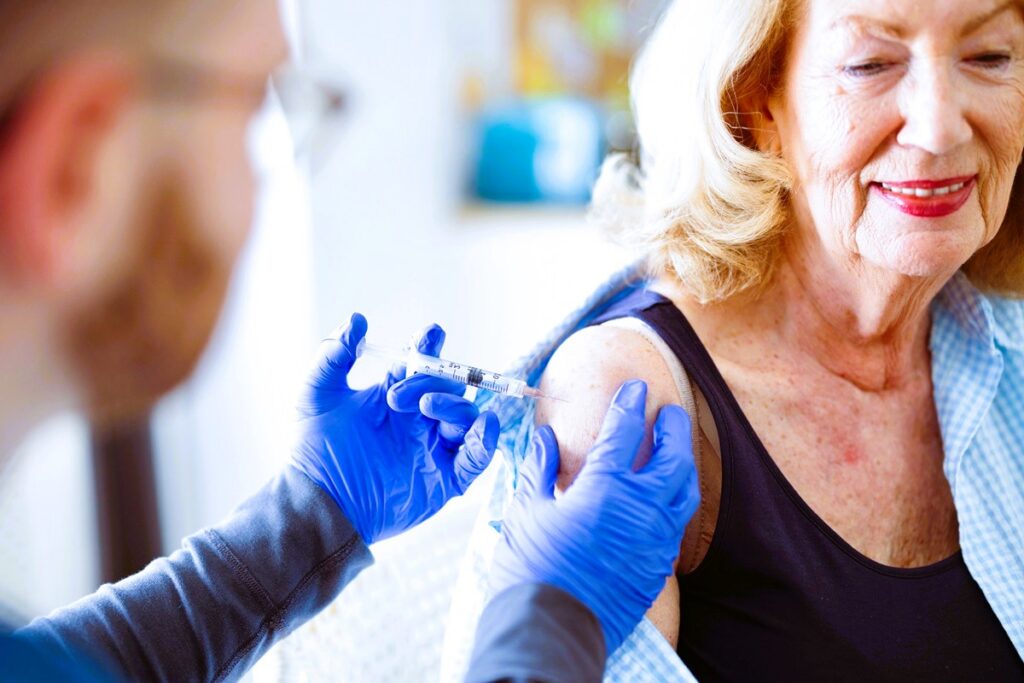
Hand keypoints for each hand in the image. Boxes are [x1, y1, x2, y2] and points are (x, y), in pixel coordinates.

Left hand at [290, 313, 499, 544]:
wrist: (318, 501)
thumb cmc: (314, 451)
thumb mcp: (316, 396)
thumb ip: (333, 355)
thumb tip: (357, 320)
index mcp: (396, 396)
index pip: (423, 364)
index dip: (430, 347)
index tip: (430, 336)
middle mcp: (420, 420)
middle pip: (450, 386)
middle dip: (433, 382)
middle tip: (397, 396)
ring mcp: (434, 448)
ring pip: (466, 416)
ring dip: (454, 406)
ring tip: (427, 409)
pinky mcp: (445, 480)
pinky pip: (477, 458)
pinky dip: (487, 440)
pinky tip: (483, 425)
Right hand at [489, 380, 698, 652]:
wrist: (551, 630)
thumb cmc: (530, 569)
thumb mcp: (527, 511)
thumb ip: (540, 469)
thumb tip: (546, 438)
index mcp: (605, 487)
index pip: (626, 431)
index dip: (631, 404)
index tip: (636, 389)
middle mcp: (640, 509)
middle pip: (673, 457)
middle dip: (673, 429)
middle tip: (669, 413)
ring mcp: (655, 540)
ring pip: (684, 492)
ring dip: (682, 465)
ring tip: (675, 451)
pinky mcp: (658, 567)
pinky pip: (675, 526)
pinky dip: (674, 503)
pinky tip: (663, 499)